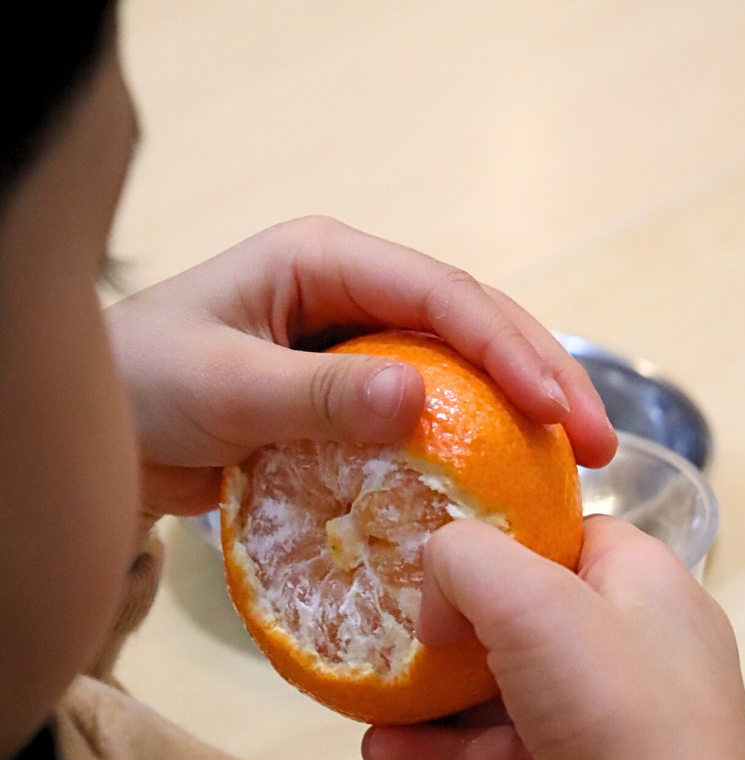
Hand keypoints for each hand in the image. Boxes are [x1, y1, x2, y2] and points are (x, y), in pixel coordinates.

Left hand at [107, 217, 616, 538]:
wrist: (106, 432)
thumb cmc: (143, 388)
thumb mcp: (221, 387)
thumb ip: (315, 395)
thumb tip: (419, 400)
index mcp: (328, 260)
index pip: (443, 293)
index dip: (510, 347)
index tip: (558, 409)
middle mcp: (358, 292)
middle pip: (476, 322)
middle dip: (544, 376)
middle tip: (599, 441)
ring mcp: (364, 341)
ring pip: (467, 365)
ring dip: (525, 409)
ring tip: (578, 459)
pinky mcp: (362, 391)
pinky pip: (436, 409)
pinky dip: (478, 439)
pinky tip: (512, 474)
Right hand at [361, 516, 744, 759]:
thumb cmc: (609, 700)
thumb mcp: (527, 601)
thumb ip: (464, 559)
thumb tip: (440, 595)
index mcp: (642, 573)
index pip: (563, 532)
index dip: (498, 541)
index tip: (444, 570)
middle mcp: (644, 632)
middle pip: (534, 611)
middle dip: (457, 632)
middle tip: (400, 643)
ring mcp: (630, 706)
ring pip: (522, 685)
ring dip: (445, 699)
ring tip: (373, 714)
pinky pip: (527, 743)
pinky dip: (464, 747)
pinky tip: (390, 756)